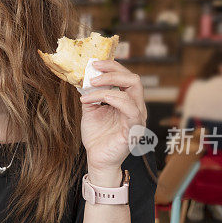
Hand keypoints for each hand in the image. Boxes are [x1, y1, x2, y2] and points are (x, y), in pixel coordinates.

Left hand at [80, 61, 146, 184]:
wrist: (97, 159)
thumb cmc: (97, 136)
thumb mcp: (90, 110)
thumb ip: (91, 94)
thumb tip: (83, 77)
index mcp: (128, 101)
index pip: (126, 77)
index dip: (112, 66)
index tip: (94, 63)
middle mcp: (136, 107)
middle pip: (133, 78)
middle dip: (113, 70)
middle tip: (94, 68)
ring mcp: (137, 117)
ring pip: (133, 89)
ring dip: (108, 83)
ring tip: (89, 86)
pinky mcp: (134, 128)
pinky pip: (129, 108)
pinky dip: (109, 98)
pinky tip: (91, 100)